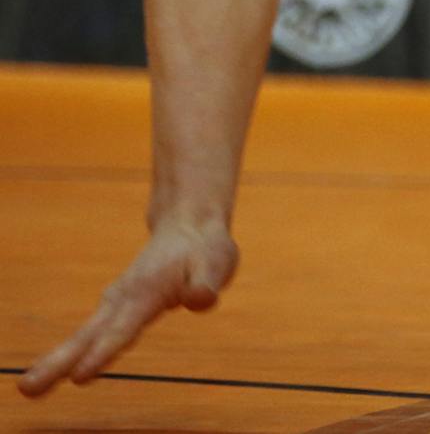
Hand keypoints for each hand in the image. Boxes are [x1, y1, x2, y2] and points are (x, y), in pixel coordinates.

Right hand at [18, 216, 237, 394]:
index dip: (104, 352)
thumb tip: (201, 299)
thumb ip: (207, 284)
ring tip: (28, 386)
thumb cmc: (205, 248)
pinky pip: (89, 334)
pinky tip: (51, 372)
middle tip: (27, 388)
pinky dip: (68, 353)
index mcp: (147, 292)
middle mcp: (124, 298)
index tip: (80, 376)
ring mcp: (115, 302)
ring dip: (56, 360)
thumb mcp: (217, 262)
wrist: (189, 225)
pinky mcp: (114, 308)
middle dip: (59, 362)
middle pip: (89, 335)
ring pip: (84, 335)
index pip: (124, 328)